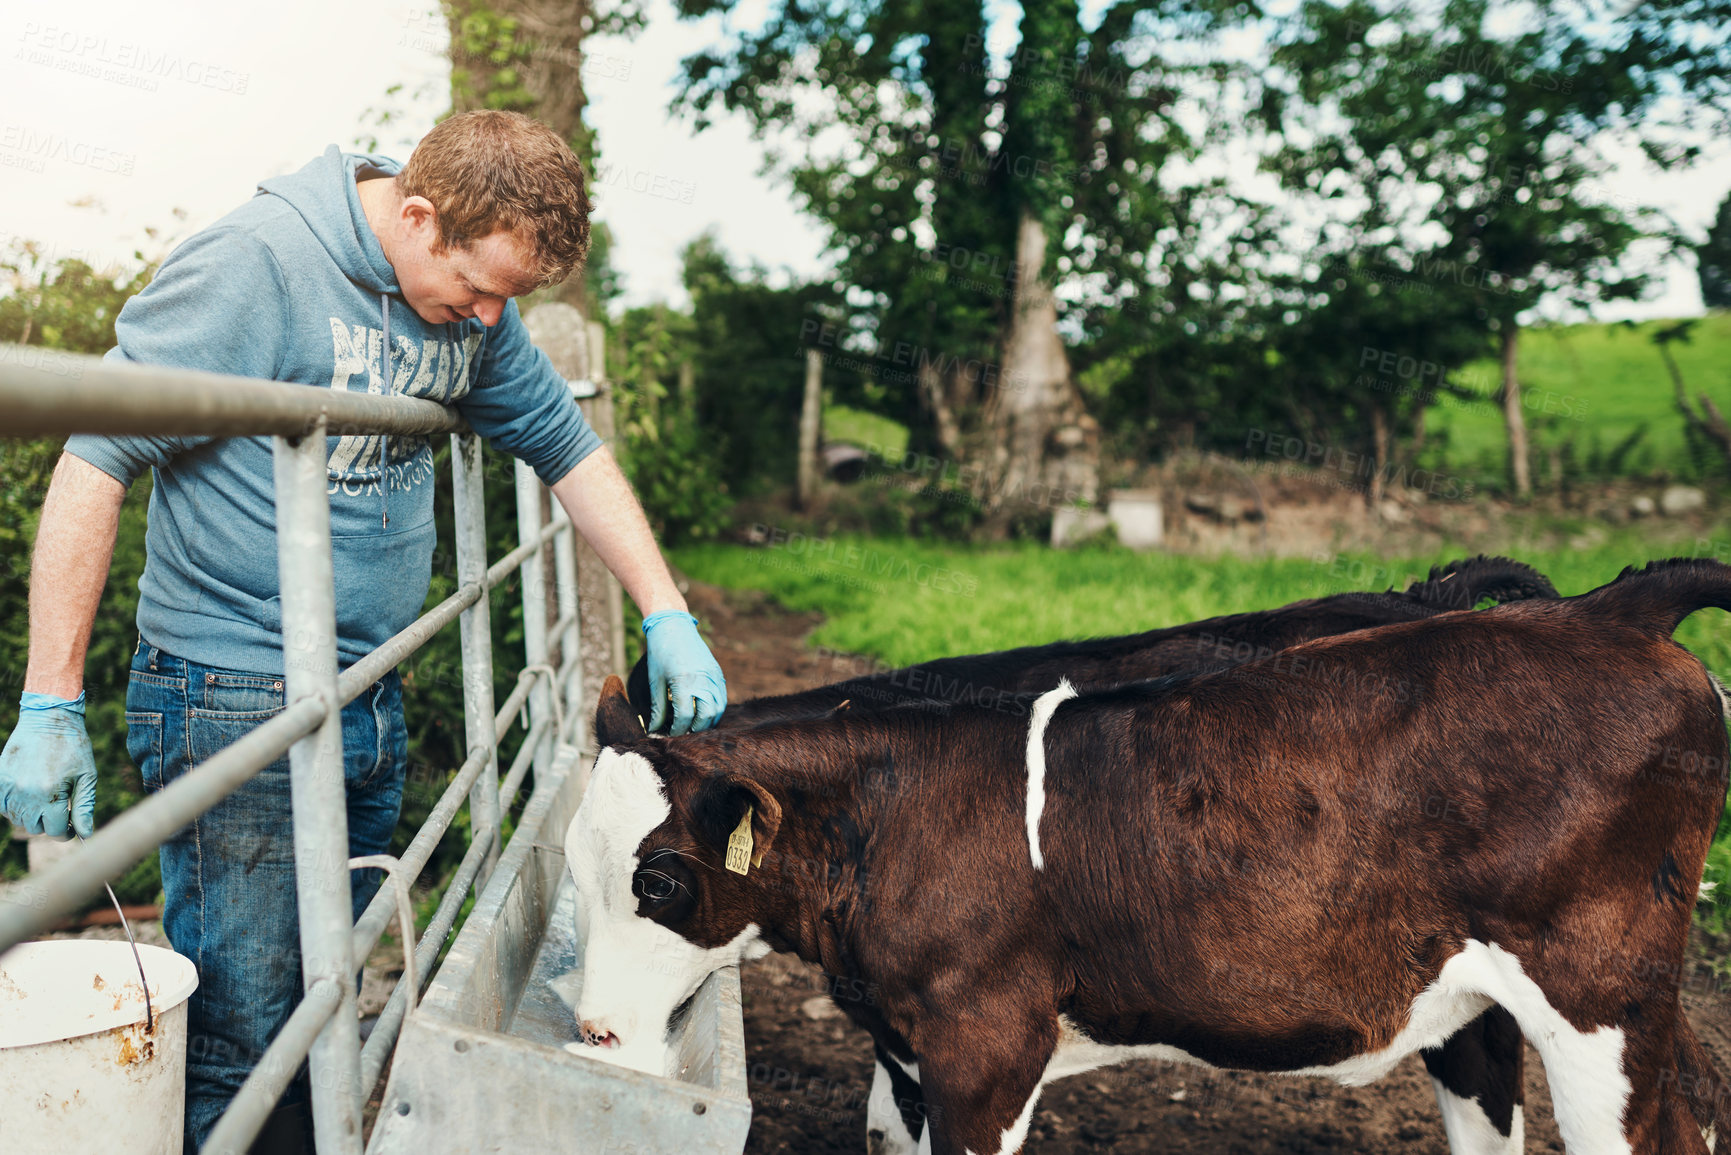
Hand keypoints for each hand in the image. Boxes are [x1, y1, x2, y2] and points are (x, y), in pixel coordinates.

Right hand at [0, 692, 97, 838]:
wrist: (49, 719)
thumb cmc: (73, 747)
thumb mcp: (87, 776)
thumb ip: (85, 807)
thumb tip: (86, 834)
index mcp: (50, 793)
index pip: (55, 830)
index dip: (66, 832)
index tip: (72, 828)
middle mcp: (26, 793)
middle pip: (35, 828)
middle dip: (50, 824)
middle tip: (60, 811)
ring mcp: (9, 787)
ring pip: (18, 820)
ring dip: (32, 816)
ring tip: (46, 800)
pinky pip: (3, 807)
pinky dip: (15, 807)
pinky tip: (29, 796)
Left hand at [641, 611, 725, 734]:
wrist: (673, 626)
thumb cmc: (660, 652)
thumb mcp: (656, 680)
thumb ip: (658, 707)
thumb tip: (655, 728)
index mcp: (684, 682)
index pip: (685, 716)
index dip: (677, 730)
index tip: (670, 735)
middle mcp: (702, 680)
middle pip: (706, 716)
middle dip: (696, 730)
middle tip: (684, 735)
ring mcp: (713, 676)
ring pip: (718, 708)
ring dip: (709, 722)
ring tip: (695, 727)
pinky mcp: (718, 672)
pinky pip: (722, 696)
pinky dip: (715, 709)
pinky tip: (704, 714)